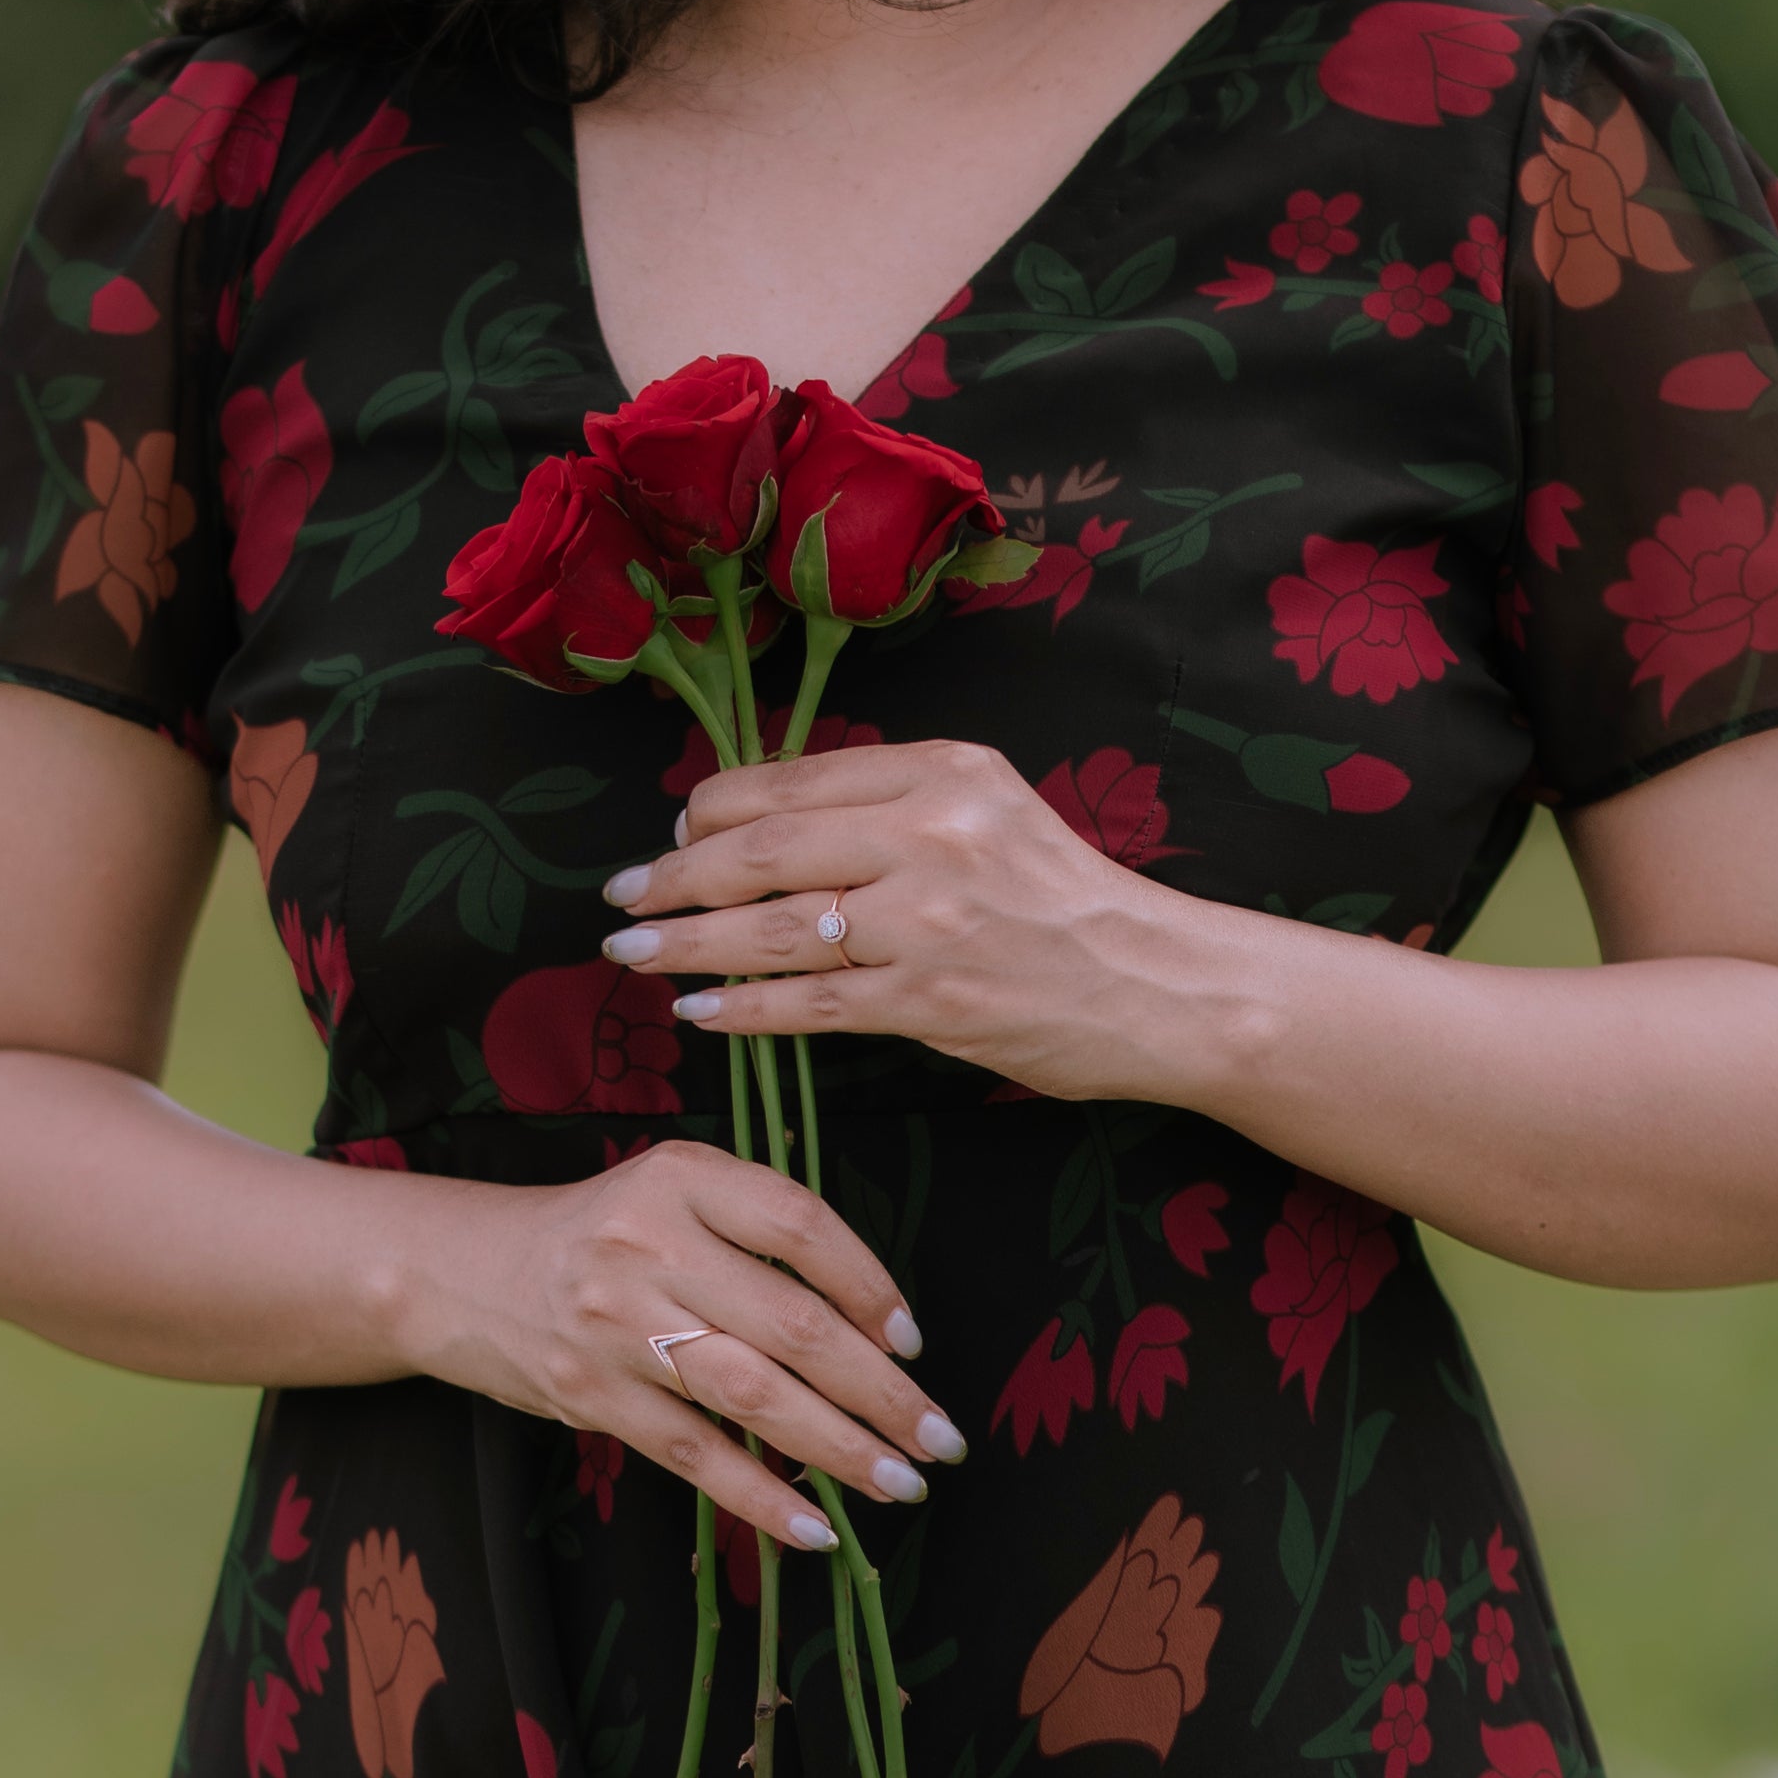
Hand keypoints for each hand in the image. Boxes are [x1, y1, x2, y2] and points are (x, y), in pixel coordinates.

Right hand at [400, 1140, 961, 1545]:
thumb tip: (872, 1329)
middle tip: (941, 1437)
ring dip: (840, 1449)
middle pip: (794, 1324)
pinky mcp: (591, 1394)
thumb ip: (755, 1233)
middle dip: (882, 1392)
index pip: (801, 1226)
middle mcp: (649, 1244)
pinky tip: (817, 1528)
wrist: (462, 1274)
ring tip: (900, 1483)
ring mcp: (616, 1323)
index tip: (911, 1342)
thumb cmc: (596, 1237)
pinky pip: (695, 1455)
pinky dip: (761, 1497)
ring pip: (753, 1395)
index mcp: (681, 1177)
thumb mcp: (670, 1194)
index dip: (871, 1287)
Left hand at [603, 740, 1198, 1107]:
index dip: (710, 809)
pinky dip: (742, 1006)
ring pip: (772, 926)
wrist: (1157, 982)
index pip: (791, 779)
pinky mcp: (932, 997)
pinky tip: (697, 1008)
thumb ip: (890, 805)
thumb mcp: (988, 809)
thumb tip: (766, 822)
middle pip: (763, 846)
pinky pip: (809, 1003)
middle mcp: (931, 830)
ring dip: (685, 941)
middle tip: (619, 894)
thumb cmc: (1062, 900)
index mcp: (940, 769)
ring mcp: (930, 917)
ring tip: (632, 952)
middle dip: (674, 873)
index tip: (671, 832)